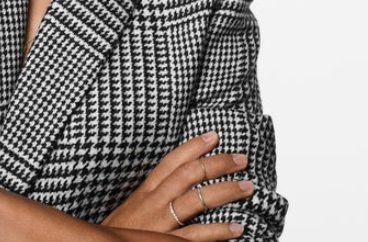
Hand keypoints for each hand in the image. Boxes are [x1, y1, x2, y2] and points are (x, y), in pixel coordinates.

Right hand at [101, 132, 252, 239]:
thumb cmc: (120, 232)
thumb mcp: (135, 207)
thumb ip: (155, 194)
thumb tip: (181, 183)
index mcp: (146, 190)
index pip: (172, 161)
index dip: (194, 146)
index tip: (214, 135)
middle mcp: (154, 202)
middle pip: (189, 174)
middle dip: (218, 164)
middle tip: (242, 159)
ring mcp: (161, 223)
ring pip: (197, 199)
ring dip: (226, 191)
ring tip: (247, 187)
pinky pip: (196, 236)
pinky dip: (219, 231)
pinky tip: (237, 228)